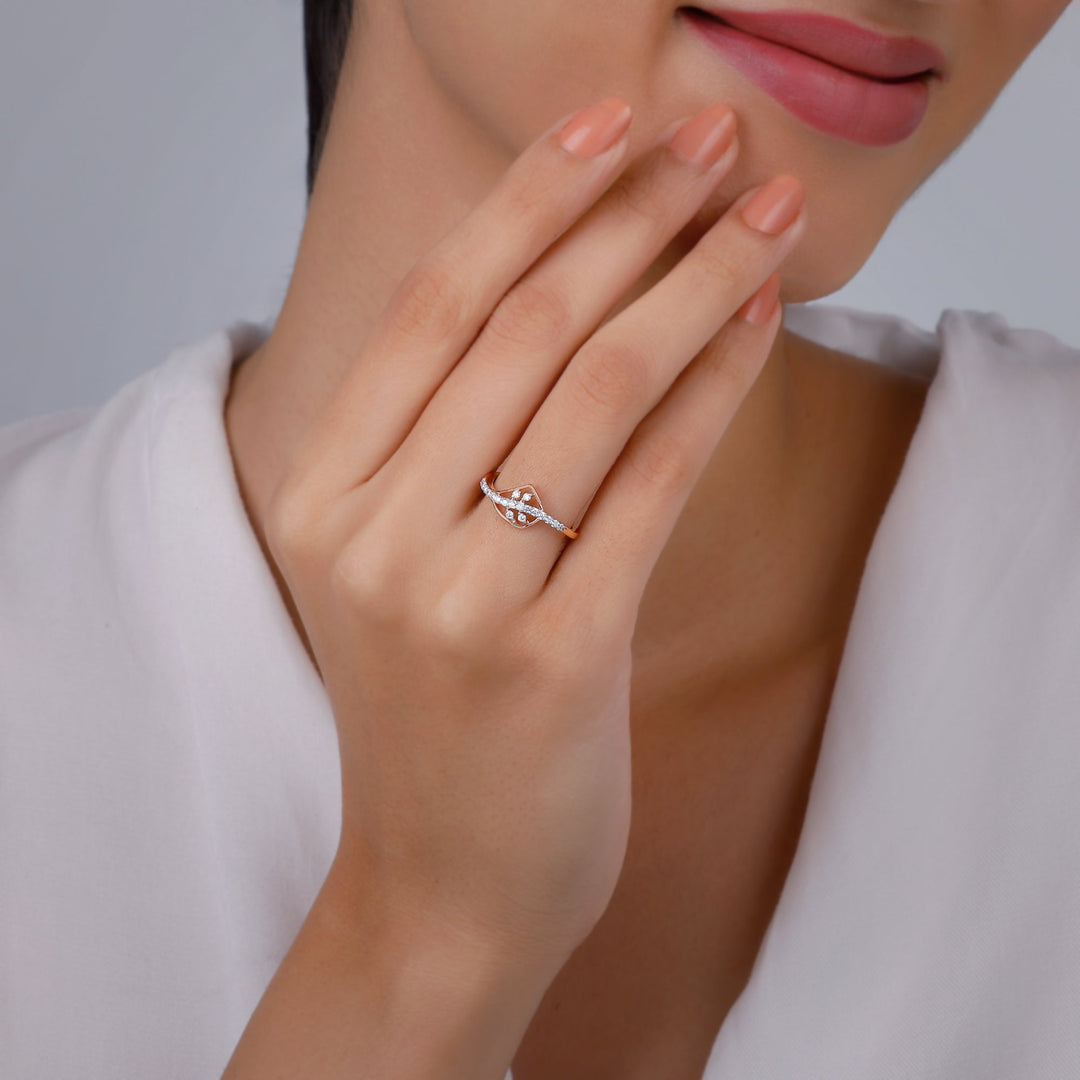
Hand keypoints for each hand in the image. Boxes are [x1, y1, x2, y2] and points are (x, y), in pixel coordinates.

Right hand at [264, 94, 805, 968]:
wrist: (441, 883)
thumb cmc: (432, 716)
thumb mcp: (395, 566)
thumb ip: (442, 441)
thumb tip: (552, 290)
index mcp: (318, 496)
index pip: (432, 307)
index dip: (529, 199)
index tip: (610, 124)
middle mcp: (371, 536)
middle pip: (518, 329)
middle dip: (630, 215)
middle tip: (714, 143)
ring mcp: (455, 600)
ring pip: (590, 392)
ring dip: (693, 286)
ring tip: (765, 220)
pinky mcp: (550, 658)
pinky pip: (646, 487)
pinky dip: (709, 392)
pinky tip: (757, 327)